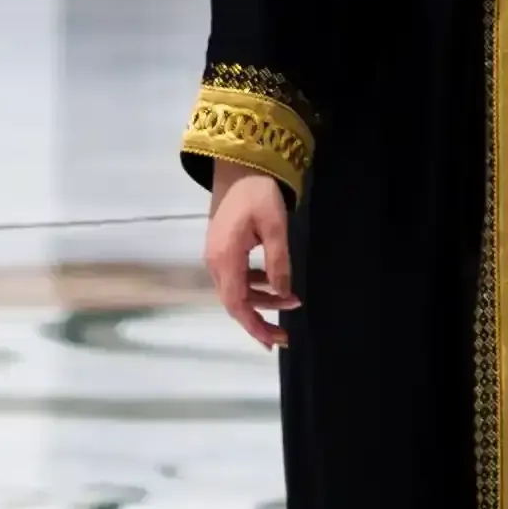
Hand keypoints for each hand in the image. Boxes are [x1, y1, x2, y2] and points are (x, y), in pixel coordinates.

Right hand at [205, 161, 299, 348]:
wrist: (238, 166)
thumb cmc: (258, 192)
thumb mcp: (276, 225)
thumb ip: (278, 261)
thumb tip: (283, 293)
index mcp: (225, 258)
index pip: (236, 304)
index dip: (254, 325)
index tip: (272, 342)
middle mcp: (214, 263)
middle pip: (235, 302)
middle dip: (261, 319)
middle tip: (286, 334)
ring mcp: (215, 257)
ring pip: (237, 291)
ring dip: (263, 300)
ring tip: (293, 301)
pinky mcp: (221, 250)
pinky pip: (237, 278)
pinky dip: (256, 286)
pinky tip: (274, 283)